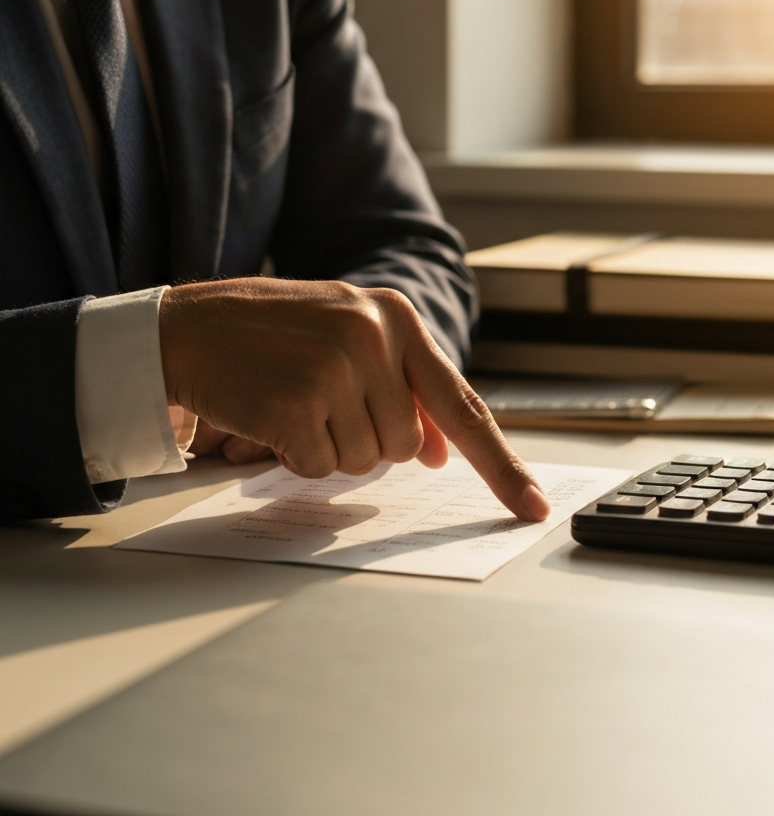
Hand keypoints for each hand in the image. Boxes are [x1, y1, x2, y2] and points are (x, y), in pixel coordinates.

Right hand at [159, 277, 549, 520]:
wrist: (190, 326)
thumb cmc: (276, 334)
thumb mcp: (351, 337)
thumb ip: (405, 388)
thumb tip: (442, 452)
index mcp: (398, 317)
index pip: (464, 405)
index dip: (501, 464)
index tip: (533, 507)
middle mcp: (375, 337)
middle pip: (408, 445)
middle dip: (372, 441)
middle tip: (327, 403)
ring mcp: (336, 369)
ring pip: (368, 461)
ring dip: (334, 447)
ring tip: (299, 400)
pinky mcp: (296, 403)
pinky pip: (322, 469)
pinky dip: (300, 455)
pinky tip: (276, 414)